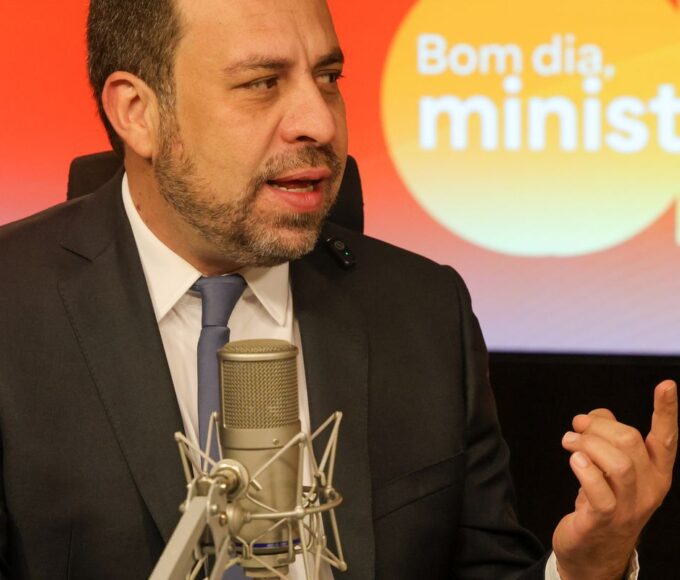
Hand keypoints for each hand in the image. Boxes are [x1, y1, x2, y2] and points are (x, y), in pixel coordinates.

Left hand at [552, 380, 677, 579]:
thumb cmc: (603, 501)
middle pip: (630, 442)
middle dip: (598, 426)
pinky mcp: (604, 520)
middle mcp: (649, 490)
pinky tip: (574, 460)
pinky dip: (584, 468)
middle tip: (576, 426)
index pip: (666, 438)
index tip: (666, 384)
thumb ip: (608, 436)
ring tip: (570, 442)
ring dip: (587, 443)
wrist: (594, 552)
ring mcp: (629, 507)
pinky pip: (599, 490)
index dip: (666, 411)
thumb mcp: (610, 467)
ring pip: (618, 463)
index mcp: (656, 473)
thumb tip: (599, 414)